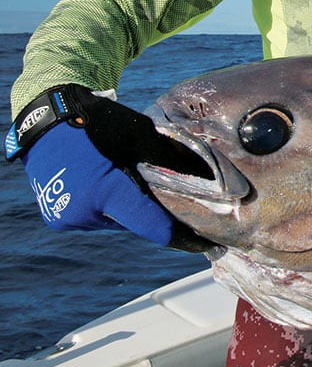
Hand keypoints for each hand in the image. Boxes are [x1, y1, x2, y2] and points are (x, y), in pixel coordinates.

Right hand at [16, 86, 213, 249]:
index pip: (155, 227)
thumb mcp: (138, 134)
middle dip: (153, 212)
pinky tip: (108, 183)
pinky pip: (95, 219)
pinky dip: (107, 208)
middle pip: (137, 222)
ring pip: (116, 221)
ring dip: (127, 208)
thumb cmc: (96, 122)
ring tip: (128, 179)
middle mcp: (87, 212)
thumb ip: (171, 157)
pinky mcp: (58, 218)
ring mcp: (70, 218)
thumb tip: (209, 175)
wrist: (45, 121)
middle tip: (165, 192)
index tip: (208, 244)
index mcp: (108, 192)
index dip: (184, 238)